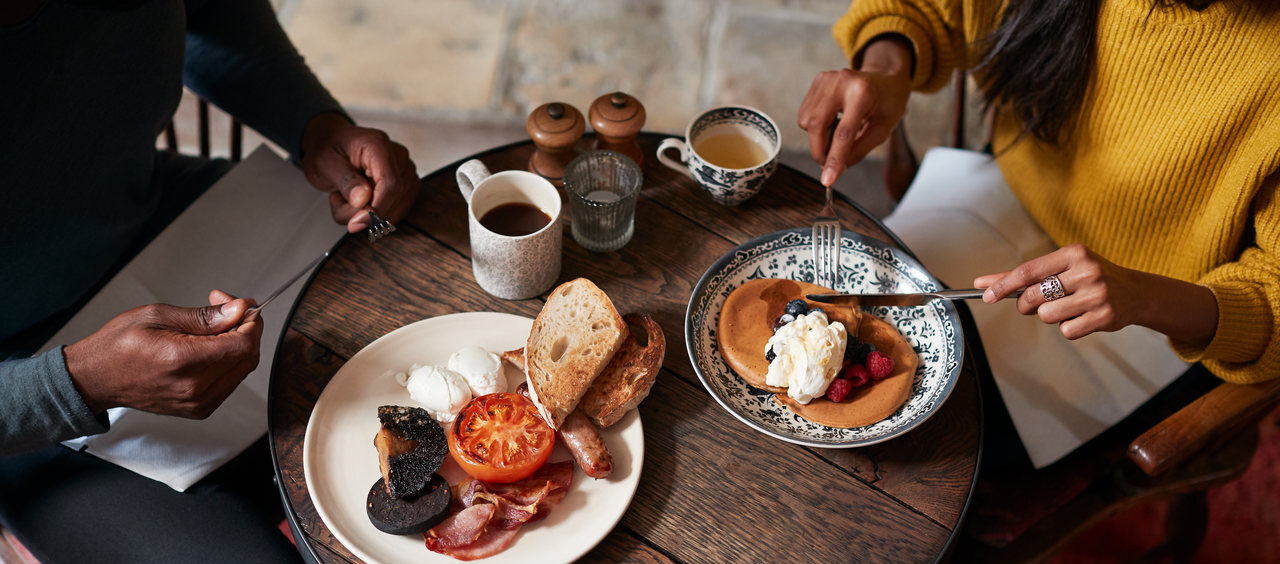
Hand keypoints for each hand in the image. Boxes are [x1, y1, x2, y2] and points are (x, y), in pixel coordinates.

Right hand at [64, 290, 263, 417]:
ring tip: (213, 326)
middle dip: (245, 328)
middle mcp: (196, 389)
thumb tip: (238, 310)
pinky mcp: (200, 409)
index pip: (244, 343)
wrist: (96, 379)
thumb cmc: (118, 346)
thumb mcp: (158, 316)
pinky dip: (228, 361)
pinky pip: (230, 381)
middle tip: (225, 308)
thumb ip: (204, 316)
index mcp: (185, 363)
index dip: (248, 320)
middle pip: (248, 356)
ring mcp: (199, 403)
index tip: (237, 305)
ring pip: (242, 369)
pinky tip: (210, 346)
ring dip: (238, 344)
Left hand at [300, 112, 419, 232]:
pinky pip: (396, 210)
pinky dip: (375, 215)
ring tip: (346, 199)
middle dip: (368, 214)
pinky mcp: (405, 185)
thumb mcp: (324, 163)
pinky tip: (358, 202)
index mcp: (378, 145)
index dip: (376, 209)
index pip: (390, 184)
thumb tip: (363, 199)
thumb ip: (345, 181)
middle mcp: (397, 157)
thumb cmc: (326, 148)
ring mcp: (405, 171)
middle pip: (397, 198)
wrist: (330, 143)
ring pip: (398, 208)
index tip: (357, 222)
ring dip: (369, 215)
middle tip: (340, 205)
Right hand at [797, 37, 912, 185]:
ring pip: (807, 121)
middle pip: (817, 126)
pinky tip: (832, 120)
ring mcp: (826, 79)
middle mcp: (841, 81)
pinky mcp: (818, 81)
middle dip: (820, 151)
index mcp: (863, 93)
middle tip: (829, 164)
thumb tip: (834, 170)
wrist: (885, 77)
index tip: (827, 180)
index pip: (844, 133)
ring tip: (838, 132)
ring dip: (818, 137)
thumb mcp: (882, 130)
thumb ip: (859, 150)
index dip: (834, 158)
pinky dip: (815, 125)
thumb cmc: (888, 103)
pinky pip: (805, 113)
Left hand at [975, 244, 1217, 344]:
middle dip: (1026, 305)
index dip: (1003, 285)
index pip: (1028, 271)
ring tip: (1069, 307)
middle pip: (1034, 297)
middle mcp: (1086, 271)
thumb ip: (1023, 275)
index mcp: (1073, 253)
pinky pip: (1067, 331)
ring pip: (1048, 316)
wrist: (1137, 292)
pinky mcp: (1105, 316)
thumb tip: (983, 283)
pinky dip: (1069, 328)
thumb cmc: (1089, 277)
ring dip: (1051, 317)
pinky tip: (1083, 317)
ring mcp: (1097, 294)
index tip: (986, 295)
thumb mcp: (1062, 267)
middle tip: (1034, 305)